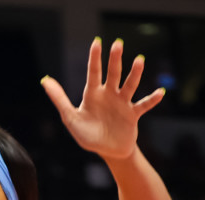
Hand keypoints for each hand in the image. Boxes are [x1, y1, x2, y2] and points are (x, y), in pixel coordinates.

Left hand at [40, 37, 164, 161]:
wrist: (107, 151)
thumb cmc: (88, 134)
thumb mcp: (71, 119)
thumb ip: (60, 99)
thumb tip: (45, 80)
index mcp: (93, 95)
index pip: (93, 73)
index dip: (94, 58)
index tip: (96, 42)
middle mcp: (109, 95)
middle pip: (113, 74)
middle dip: (115, 59)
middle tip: (117, 44)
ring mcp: (122, 103)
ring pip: (129, 85)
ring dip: (135, 74)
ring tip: (139, 60)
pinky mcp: (133, 114)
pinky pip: (143, 105)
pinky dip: (151, 100)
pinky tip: (160, 92)